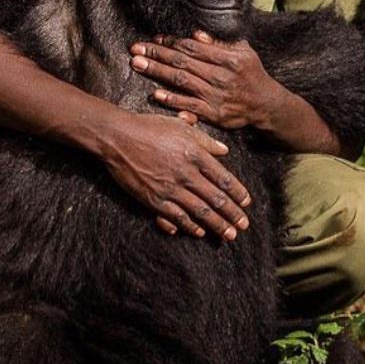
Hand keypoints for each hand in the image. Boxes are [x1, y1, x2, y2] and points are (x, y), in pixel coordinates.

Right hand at [96, 110, 251, 239]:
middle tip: (244, 226)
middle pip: (216, 199)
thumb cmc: (149, 128)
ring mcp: (169, 189)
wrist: (117, 137)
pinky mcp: (153, 200)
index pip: (224, 179)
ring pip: (199, 212)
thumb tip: (224, 150)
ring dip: (217, 225)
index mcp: (195, 155)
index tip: (247, 203)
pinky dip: (189, 226)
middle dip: (232, 215)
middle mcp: (186, 174)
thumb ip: (205, 141)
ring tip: (229, 236)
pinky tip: (200, 232)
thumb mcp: (181, 127)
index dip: (238, 193)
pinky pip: (175, 217)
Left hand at [131, 31, 282, 130]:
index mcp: (227, 58)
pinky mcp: (214, 113)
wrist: (266, 105)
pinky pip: (189, 105)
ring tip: (138, 64)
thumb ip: (220, 43)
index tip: (154, 39)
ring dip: (157, 72)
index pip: (193, 47)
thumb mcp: (243, 51)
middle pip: (183, 62)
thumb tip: (196, 35)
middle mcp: (220, 75)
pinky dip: (172, 99)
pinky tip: (156, 93)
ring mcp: (216, 95)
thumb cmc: (252, 74)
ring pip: (182, 80)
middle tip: (135, 48)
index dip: (172, 42)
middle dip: (157, 54)